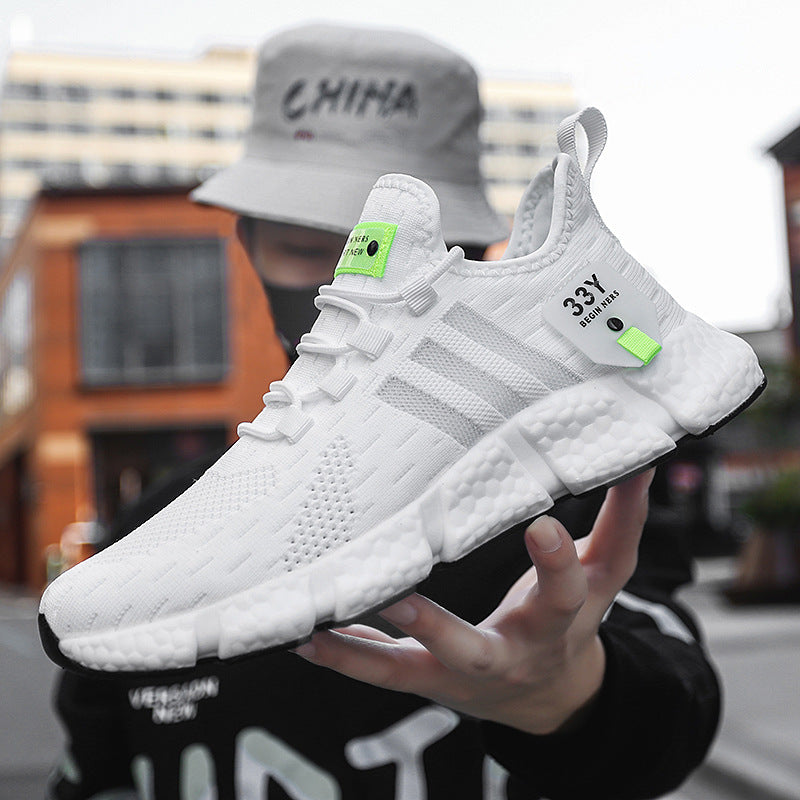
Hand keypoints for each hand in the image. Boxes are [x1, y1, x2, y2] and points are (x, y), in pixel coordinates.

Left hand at [294, 469, 653, 734]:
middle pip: (472, 647)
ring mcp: (459, 676)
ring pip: (408, 672)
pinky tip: (307, 633)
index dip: (557, 563)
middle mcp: (505, 657)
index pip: (564, 593)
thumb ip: (622, 522)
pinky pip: (381, 674)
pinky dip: (344, 654)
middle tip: (396, 594)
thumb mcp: (605, 577)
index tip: (542, 524)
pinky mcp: (427, 682)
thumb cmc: (571, 624)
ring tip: (317, 621)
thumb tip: (643, 464)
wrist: (548, 696)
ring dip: (363, 649)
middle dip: (435, 624)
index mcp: (557, 624)